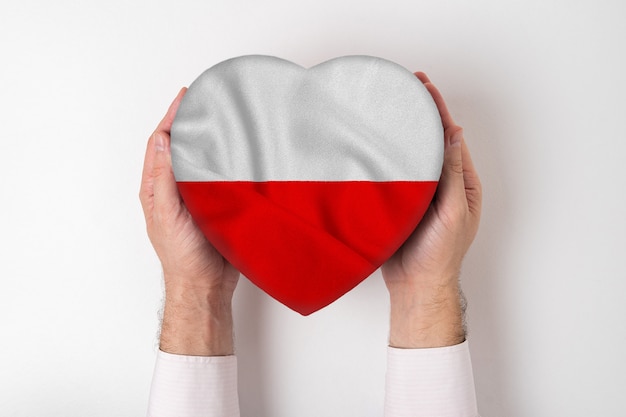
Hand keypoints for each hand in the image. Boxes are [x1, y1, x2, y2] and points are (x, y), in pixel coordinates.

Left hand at [139, 88, 239, 354]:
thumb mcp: (167, 214)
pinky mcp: (215, 204)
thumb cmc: (183, 256)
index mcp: (156, 189)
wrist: (206, 285)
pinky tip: (236, 150)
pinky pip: (219, 176)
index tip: (185, 96)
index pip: (161, 143)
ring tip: (220, 117)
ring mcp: (195, 196)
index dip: (170, 117)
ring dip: (208, 138)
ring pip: (200, 160)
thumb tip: (163, 141)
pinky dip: (225, 159)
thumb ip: (164, 179)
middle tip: (204, 100)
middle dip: (189, 121)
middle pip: (180, 147)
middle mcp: (174, 189)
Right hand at [382, 72, 481, 347]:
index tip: (425, 86)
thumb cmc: (440, 255)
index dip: (438, 110)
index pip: (450, 138)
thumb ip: (451, 174)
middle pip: (432, 141)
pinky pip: (396, 174)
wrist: (417, 285)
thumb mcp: (452, 212)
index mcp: (461, 184)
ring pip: (413, 155)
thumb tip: (453, 135)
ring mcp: (421, 193)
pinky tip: (378, 143)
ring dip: (403, 133)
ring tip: (391, 107)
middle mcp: (442, 184)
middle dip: (421, 114)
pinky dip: (389, 156)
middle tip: (406, 87)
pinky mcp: (401, 203)